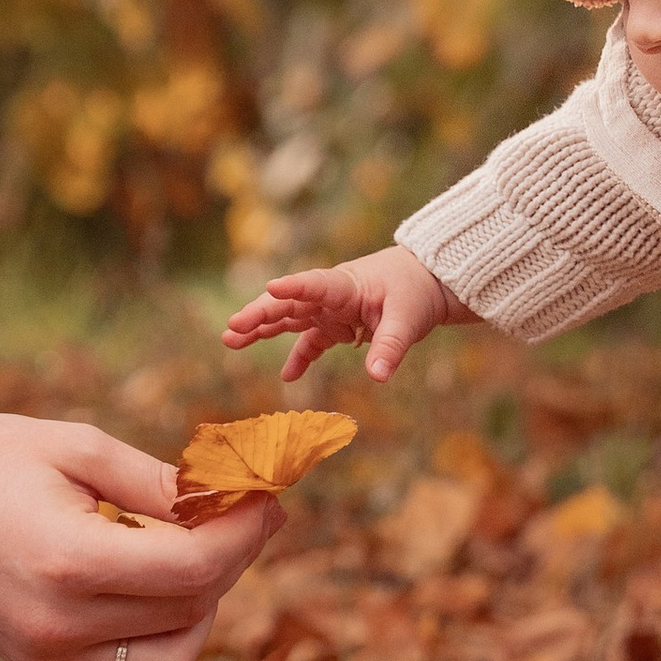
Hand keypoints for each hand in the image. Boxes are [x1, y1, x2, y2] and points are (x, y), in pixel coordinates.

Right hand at [0, 415, 276, 660]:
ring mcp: (45, 660)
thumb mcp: (75, 447)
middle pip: (190, 611)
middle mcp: (60, 627)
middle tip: (234, 515)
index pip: (195, 568)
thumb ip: (157, 481)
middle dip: (229, 561)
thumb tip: (233, 501)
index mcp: (70, 562)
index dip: (245, 533)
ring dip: (200, 617)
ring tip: (188, 561)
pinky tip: (160, 616)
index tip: (267, 499)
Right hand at [223, 242, 467, 384]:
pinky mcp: (337, 326)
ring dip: (262, 330)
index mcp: (347, 285)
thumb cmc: (416, 292)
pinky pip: (311, 342)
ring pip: (290, 319)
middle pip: (290, 303)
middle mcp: (331, 297)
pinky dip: (299, 358)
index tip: (271, 288)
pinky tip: (287, 377)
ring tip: (231, 340)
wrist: (428, 283)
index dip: (294, 286)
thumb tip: (378, 377)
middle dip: (260, 314)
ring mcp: (331, 311)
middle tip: (232, 328)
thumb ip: (391, 347)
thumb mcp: (408, 320)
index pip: (316, 284)